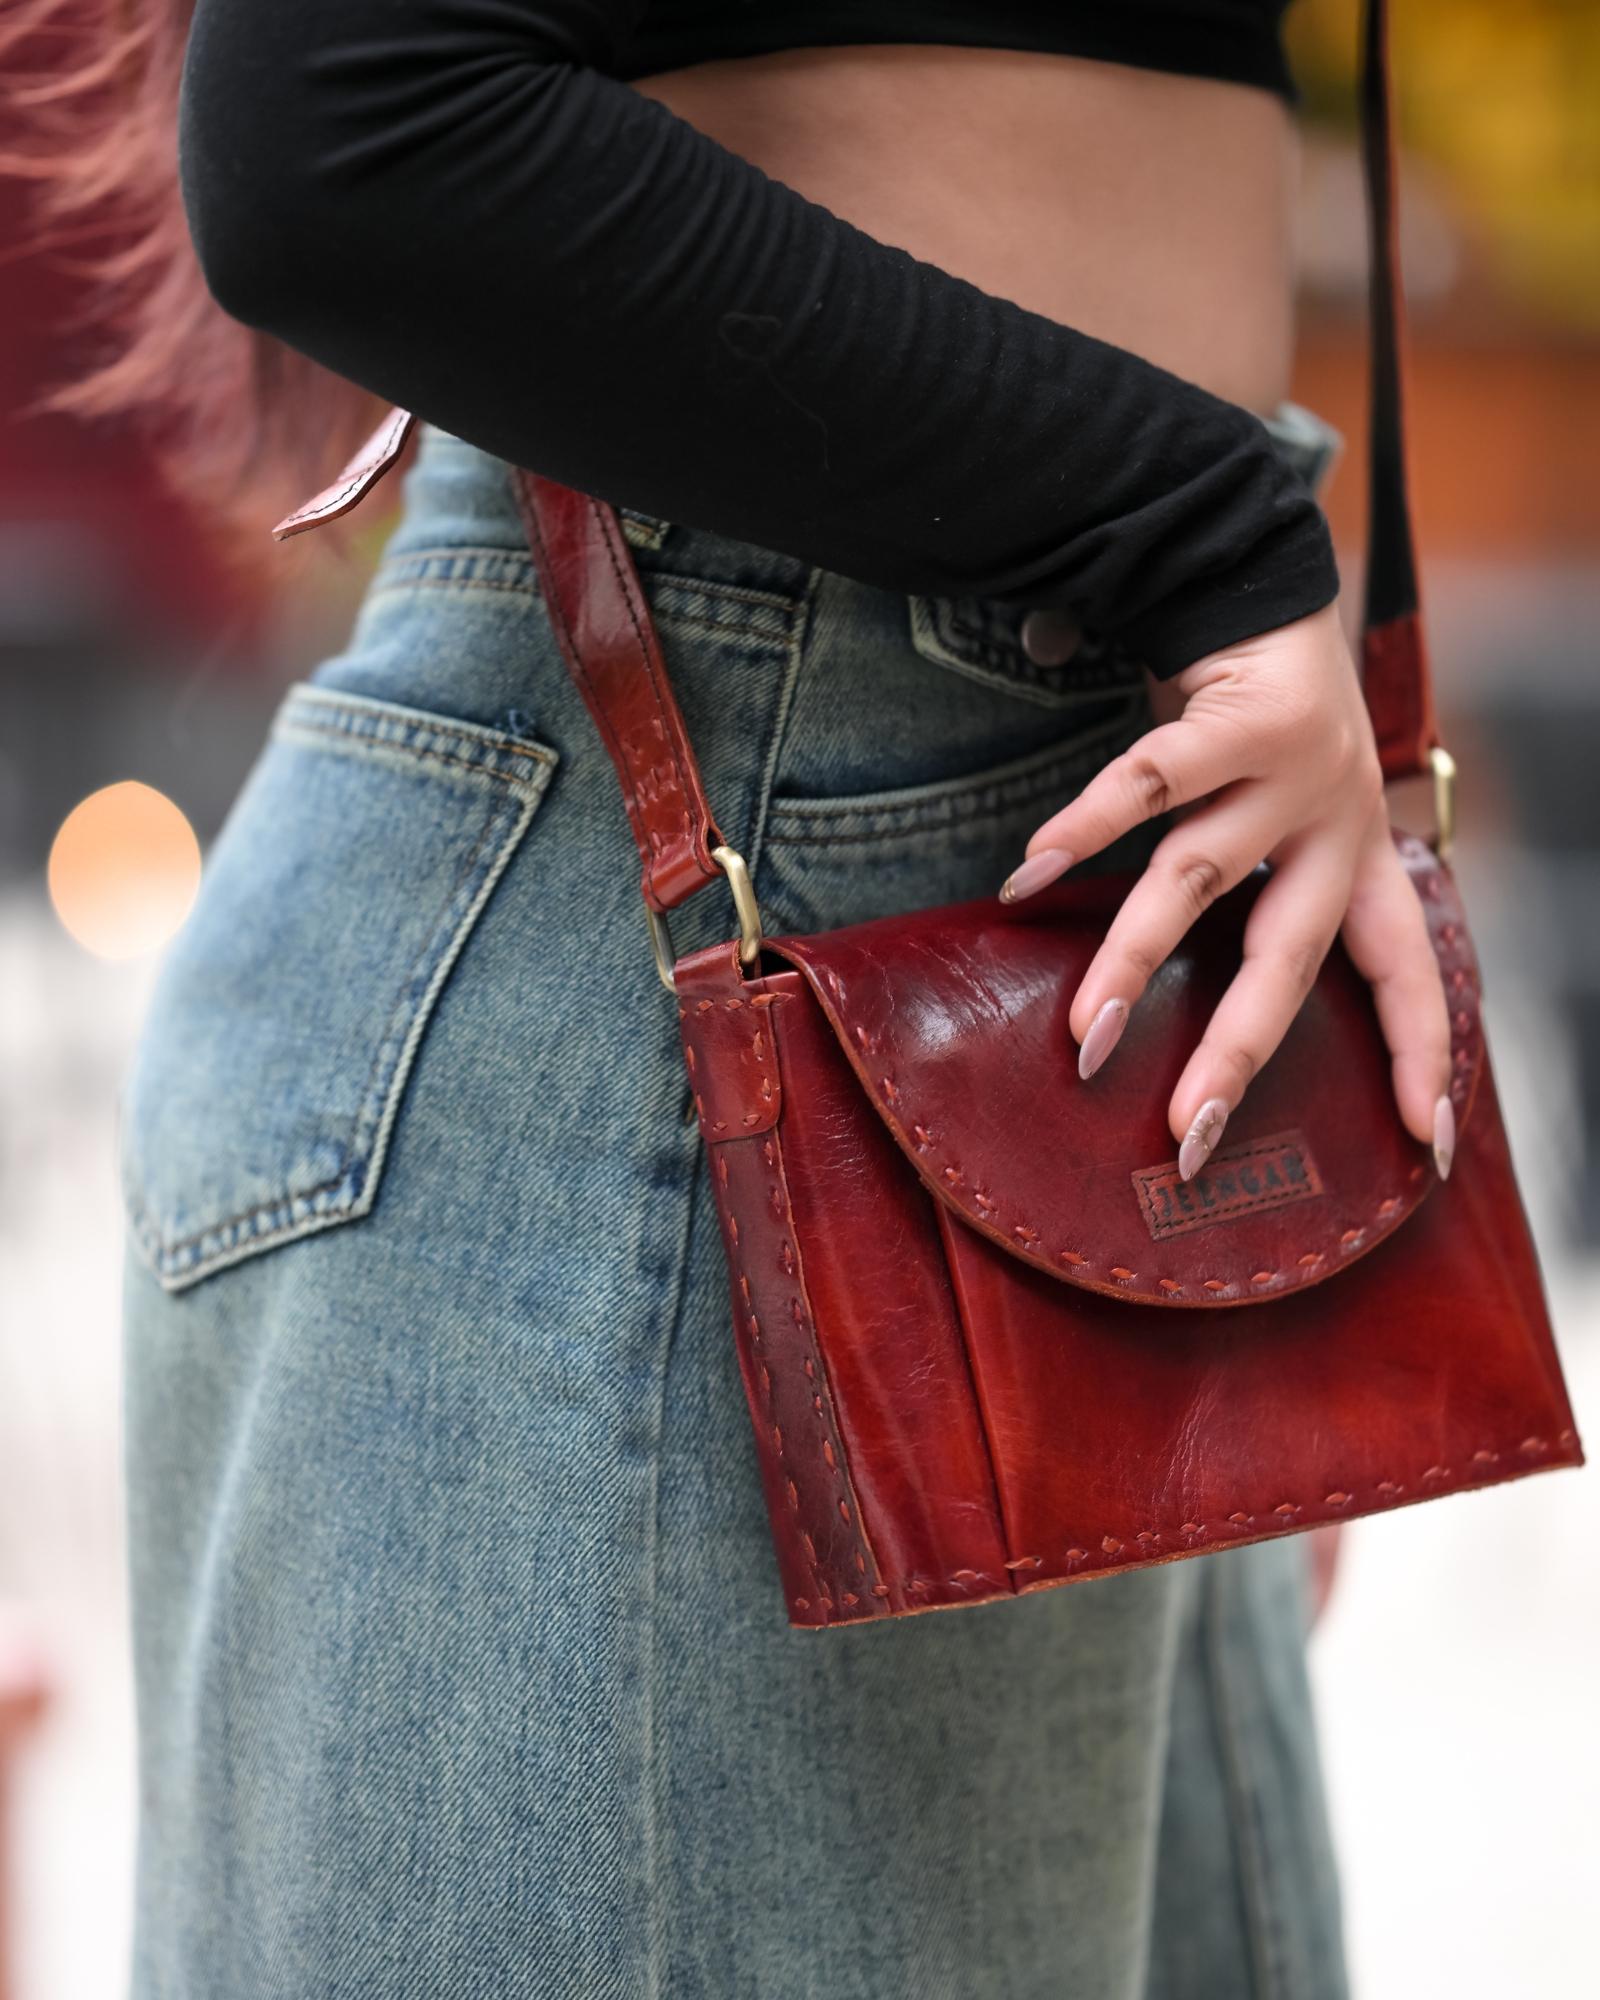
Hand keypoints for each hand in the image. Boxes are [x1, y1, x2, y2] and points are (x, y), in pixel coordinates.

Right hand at [998, 602, 1454, 1181]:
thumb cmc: (1261, 719)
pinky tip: (1029, 873)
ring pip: (1198, 880)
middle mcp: (1339, 818)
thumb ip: (1265, 887)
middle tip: (1185, 1132)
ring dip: (1131, 960)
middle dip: (1234, 1053)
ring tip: (1081, 1033)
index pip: (1406, 970)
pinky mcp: (1241, 712)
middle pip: (1287, 957)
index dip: (1421, 1054)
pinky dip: (1084, 827)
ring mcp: (1293, 766)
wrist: (1259, 577)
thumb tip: (1202, 997)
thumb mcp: (1296, 809)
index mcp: (1362, 852)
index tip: (1431, 1145)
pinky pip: (1150, 781)